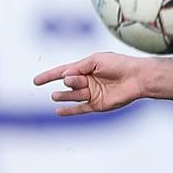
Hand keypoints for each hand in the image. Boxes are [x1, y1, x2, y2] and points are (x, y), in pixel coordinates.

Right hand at [32, 52, 147, 116]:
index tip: (35, 81)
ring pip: (73, 96)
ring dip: (64, 96)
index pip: (63, 72)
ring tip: (55, 95)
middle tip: (72, 80)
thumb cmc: (118, 64)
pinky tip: (58, 112)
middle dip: (69, 82)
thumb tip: (63, 75)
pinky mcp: (98, 105)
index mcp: (85, 69)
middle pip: (70, 83)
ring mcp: (92, 94)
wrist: (137, 77)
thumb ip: (79, 67)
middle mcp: (87, 82)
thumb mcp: (96, 60)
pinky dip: (69, 111)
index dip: (49, 76)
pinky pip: (80, 109)